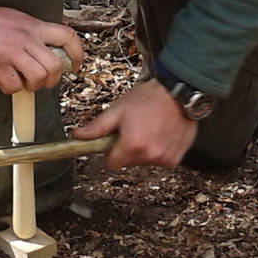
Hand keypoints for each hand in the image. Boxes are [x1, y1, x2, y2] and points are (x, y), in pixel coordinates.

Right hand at [0, 0, 84, 92]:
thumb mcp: (16, 19)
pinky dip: (12, 89)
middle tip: (42, 82)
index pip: (68, 37)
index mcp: (33, 25)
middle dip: (53, 80)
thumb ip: (32, 32)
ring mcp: (11, 50)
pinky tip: (4, 82)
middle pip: (56, 65)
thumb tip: (45, 51)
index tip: (75, 66)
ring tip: (23, 82)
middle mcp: (26, 37)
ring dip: (33, 86)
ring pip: (39, 77)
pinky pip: (14, 85)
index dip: (78, 54)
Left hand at [72, 79, 196, 169]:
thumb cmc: (150, 98)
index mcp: (131, 145)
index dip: (111, 152)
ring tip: (151, 129)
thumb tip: (77, 136)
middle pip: (128, 162)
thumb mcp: (118, 109)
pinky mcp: (175, 159)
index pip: (111, 164)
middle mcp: (148, 155)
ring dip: (145, 149)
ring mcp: (163, 158)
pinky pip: (160, 160)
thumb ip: (97, 127)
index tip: (116, 141)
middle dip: (129, 149)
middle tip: (135, 129)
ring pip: (145, 161)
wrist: (180, 93)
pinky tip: (162, 134)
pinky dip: (160, 150)